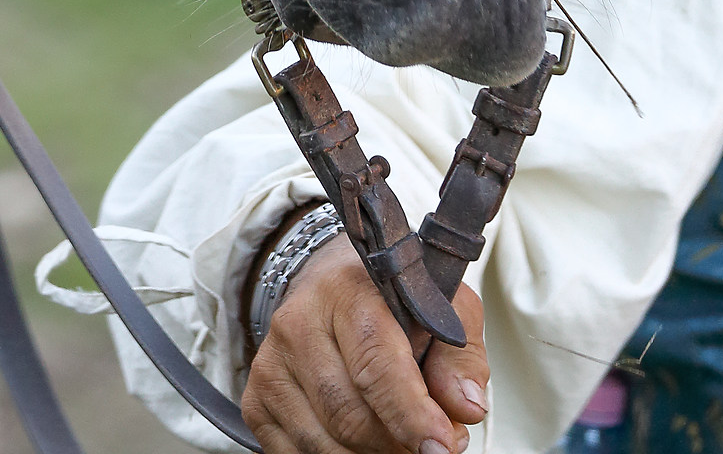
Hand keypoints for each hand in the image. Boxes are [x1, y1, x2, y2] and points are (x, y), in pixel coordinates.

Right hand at [243, 235, 488, 453]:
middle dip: (398, 444)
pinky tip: (362, 443)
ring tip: (400, 440)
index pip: (375, 360)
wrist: (328, 284)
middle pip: (350, 415)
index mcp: (346, 290)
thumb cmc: (390, 299)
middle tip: (433, 443)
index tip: (442, 445)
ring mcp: (271, 364)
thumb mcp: (442, 305)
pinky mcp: (257, 400)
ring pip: (325, 444)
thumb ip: (460, 355)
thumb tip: (465, 406)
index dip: (410, 413)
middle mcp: (297, 323)